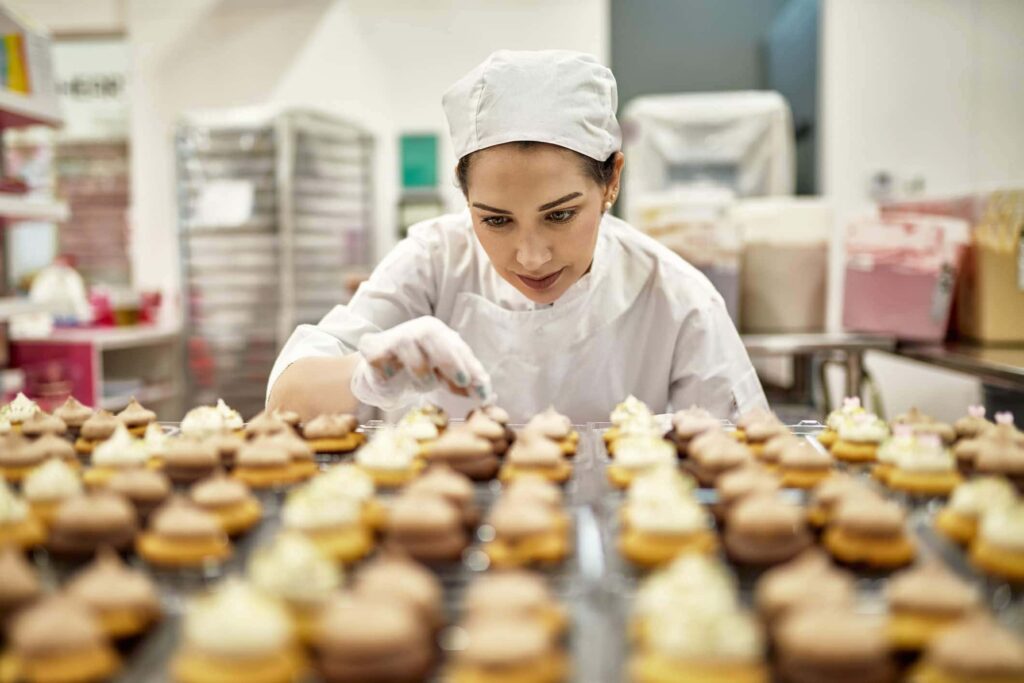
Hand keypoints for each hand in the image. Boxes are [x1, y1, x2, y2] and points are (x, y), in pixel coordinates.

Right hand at [350, 316, 491, 408]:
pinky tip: (391, 377)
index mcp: (437, 332)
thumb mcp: (445, 376)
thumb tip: (486, 395)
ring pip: (411, 352)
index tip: (483, 390)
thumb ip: (464, 382)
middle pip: (433, 337)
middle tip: (463, 382)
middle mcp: (416, 330)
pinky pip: (383, 363)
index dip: (471, 367)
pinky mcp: (373, 350)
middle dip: (450, 361)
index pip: (457, 347)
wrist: (383, 374)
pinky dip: (389, 374)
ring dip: (422, 376)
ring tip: (423, 386)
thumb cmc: (420, 371)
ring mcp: (394, 338)